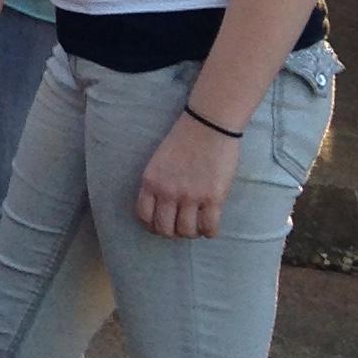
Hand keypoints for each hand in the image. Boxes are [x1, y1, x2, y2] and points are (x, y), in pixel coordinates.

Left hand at [134, 112, 241, 238]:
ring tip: (197, 225)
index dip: (152, 225)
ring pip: (187, 232)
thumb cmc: (184, 139)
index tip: (161, 224)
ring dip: (192, 232)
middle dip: (172, 232)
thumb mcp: (159, 161)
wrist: (208, 125)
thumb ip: (158, 183)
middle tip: (181, 226)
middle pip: (165, 229)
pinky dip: (209, 232)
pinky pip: (209, 227)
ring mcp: (190, 196)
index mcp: (151, 181)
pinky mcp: (213, 197)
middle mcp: (167, 192)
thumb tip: (163, 207)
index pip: (144, 215)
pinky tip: (210, 227)